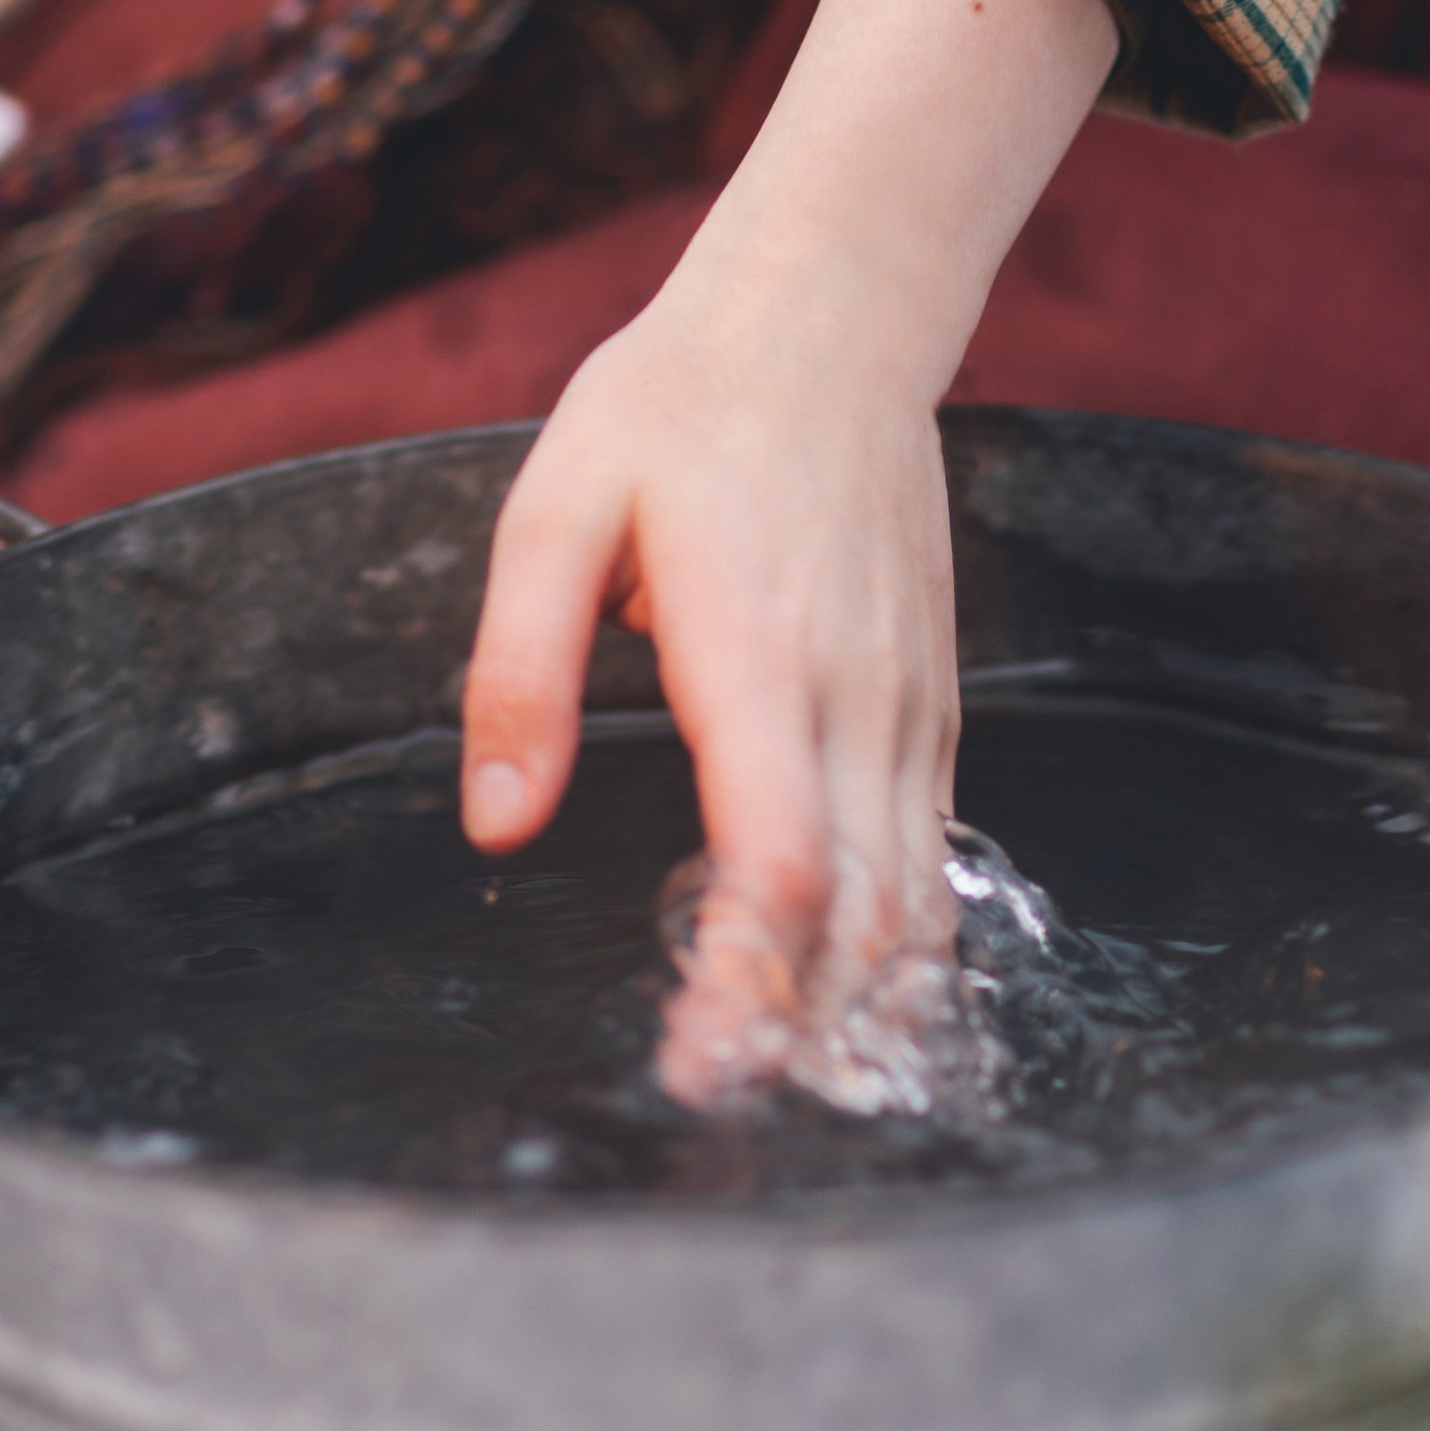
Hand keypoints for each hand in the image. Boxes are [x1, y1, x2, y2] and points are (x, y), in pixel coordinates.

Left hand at [460, 0, 1116, 1084]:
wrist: (833, 317)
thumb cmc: (680, 408)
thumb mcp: (555, 507)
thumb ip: (520, 668)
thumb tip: (497, 821)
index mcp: (756, 653)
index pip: (784, 851)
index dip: (752, 974)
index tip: (698, 1064)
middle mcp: (853, 694)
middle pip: (862, 908)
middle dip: (804, 1028)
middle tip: (731, 1113)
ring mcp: (907, 701)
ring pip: (915, 894)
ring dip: (866, 1005)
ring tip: (801, 1096)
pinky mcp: (925, 700)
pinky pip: (933, 850)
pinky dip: (906, 942)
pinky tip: (862, 1010)